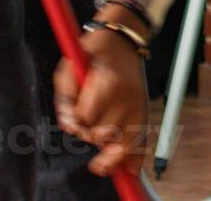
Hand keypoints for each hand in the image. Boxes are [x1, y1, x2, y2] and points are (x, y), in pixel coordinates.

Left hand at [54, 26, 150, 178]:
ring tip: (101, 139)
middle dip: (90, 132)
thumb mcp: (70, 67)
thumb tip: (69, 127)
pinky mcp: (145, 110)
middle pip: (103, 135)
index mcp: (108, 84)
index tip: (74, 113)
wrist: (123, 39)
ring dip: (107, 145)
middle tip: (87, 120)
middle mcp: (127, 98)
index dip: (76, 120)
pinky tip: (130, 170)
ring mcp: (139, 105)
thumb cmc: (92, 53)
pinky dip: (135, 159)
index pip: (86, 119)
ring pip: (121, 144)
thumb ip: (65, 99)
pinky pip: (142, 143)